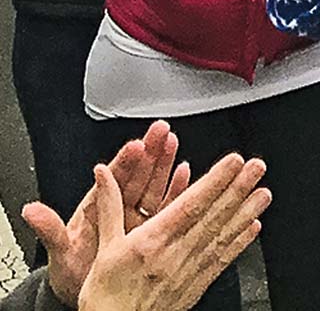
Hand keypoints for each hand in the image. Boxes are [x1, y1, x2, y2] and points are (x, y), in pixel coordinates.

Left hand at [24, 120, 186, 307]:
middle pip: (137, 175)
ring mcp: (135, 219)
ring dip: (164, 164)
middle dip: (150, 151)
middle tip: (160, 131)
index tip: (135, 146)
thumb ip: (50, 228)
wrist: (85, 296)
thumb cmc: (71, 271)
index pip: (112, 179)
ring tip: (172, 142)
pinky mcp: (150, 232)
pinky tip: (183, 173)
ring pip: (153, 186)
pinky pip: (165, 209)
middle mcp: (118, 208)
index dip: (125, 162)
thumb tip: (31, 212)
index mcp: (97, 207)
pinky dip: (175, 191)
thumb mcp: (60, 251)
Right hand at [77, 151, 268, 310]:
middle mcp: (174, 255)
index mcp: (152, 241)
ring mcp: (187, 272)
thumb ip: (109, 206)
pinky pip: (220, 262)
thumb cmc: (106, 296)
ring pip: (221, 237)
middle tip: (257, 167)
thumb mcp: (104, 248)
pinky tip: (253, 228)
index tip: (233, 162)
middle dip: (237, 190)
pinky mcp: (194, 288)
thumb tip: (103, 173)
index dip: (214, 182)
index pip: (190, 205)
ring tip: (264, 193)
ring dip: (245, 213)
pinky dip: (238, 244)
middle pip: (212, 217)